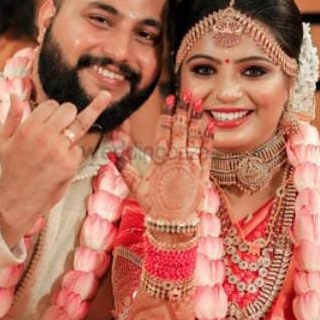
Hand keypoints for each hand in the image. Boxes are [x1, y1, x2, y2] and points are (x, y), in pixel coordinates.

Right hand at [0, 90, 111, 246]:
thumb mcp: (3, 141)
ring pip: (79, 126)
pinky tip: (60, 164)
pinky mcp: (70, 164)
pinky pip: (79, 150)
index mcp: (28, 128)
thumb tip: (15, 95)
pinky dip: (73, 154)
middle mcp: (45, 136)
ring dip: (77, 128)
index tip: (51, 118)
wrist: (18, 199)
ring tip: (100, 101)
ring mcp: (59, 150)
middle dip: (69, 113)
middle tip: (65, 123)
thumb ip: (11, 116)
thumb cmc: (11, 169)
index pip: (52, 105)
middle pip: (69, 110)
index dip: (53, 111)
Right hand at [113, 92, 211, 222]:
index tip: (171, 100)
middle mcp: (176, 161)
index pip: (163, 132)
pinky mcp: (202, 174)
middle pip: (180, 130)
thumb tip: (109, 153)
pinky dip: (208, 139)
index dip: (167, 114)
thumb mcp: (135, 187)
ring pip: (194, 138)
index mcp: (159, 162)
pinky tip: (210, 125)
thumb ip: (123, 168)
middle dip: (183, 110)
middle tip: (187, 93)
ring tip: (198, 103)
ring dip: (196, 119)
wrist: (173, 225)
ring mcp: (190, 167)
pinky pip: (206, 153)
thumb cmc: (153, 206)